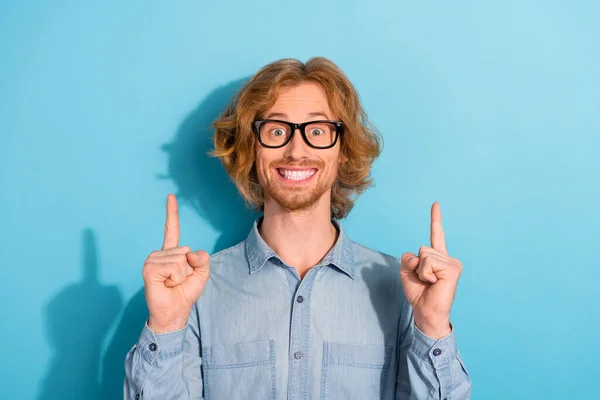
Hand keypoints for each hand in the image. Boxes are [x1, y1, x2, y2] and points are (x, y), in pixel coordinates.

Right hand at [143, 194, 209, 332]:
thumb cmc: (185, 293)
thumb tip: (190, 253)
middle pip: (185, 250)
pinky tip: (167, 284)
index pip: (172, 229)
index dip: (172, 213)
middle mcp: (160, 254)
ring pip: (180, 259)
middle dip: (189, 269)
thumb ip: (202, 259)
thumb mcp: (201, 274)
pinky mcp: (149, 269)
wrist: (175, 312)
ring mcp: (152, 260)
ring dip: (182, 275)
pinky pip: (173, 267)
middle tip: (179, 281)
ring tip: (172, 284)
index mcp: (172, 253)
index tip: (171, 196)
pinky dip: (176, 278)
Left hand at [400, 202, 462, 338]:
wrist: (426, 311)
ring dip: (421, 271)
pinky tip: (434, 283)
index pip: (437, 235)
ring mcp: (452, 263)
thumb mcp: (407, 272)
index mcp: (437, 258)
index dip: (436, 219)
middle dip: (416, 265)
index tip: (436, 204)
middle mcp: (447, 258)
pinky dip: (425, 274)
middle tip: (424, 280)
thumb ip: (408, 259)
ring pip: (424, 254)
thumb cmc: (418, 293)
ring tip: (430, 282)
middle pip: (422, 248)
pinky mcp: (453, 269)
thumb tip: (418, 257)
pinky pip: (428, 262)